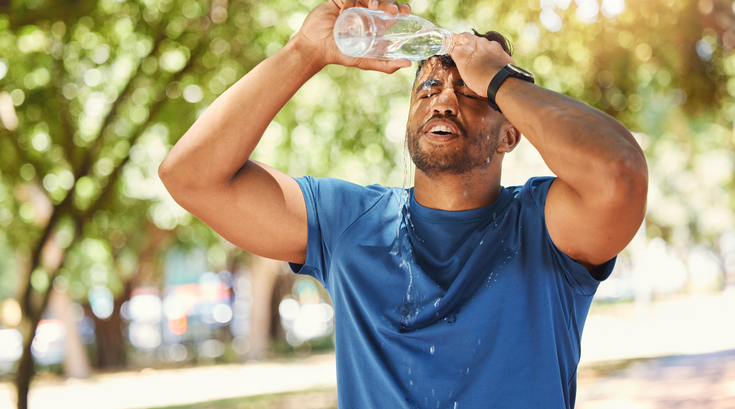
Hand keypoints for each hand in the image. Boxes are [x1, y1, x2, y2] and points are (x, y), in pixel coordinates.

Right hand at [292, 0, 412, 73]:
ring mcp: (353, 4)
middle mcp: (365, 12)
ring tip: (372, 5)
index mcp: (374, 23)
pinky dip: (349, 0)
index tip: (404, 12)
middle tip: (392, 10)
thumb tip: (408, 64)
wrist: (315, 48)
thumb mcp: (364, 61)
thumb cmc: (339, 54)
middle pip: (383, 0)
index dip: (400, 8)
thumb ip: (385, 64)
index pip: (391, 12)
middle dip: (390, 2)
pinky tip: (344, 11)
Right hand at [448, 32, 515, 97]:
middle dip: (461, 41)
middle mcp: (472, 43)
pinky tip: (489, 58)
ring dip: (475, 45)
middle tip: (463, 49)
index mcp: (460, 52)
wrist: (501, 82)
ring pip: (476, 39)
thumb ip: (461, 62)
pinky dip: (487, 49)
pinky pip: (488, 44)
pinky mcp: (496, 45)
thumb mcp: (464, 75)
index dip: (450, 47)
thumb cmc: (481, 82)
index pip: (449, 44)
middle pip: (462, 36)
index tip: (451, 50)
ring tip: (477, 56)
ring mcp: (485, 42)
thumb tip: (459, 58)